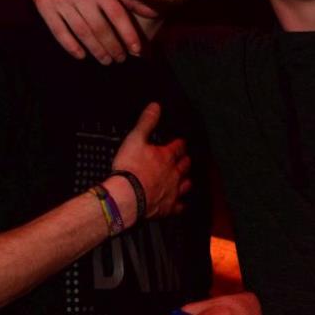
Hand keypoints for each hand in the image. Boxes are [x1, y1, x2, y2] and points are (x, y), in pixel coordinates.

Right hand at [32, 0, 143, 62]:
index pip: (117, 15)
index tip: (136, 50)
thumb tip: (153, 12)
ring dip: (96, 50)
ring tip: (106, 60)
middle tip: (120, 59)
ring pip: (82, 33)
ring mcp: (61, 1)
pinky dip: (72, 47)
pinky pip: (60, 33)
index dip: (128, 34)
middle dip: (113, 47)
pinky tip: (82, 55)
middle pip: (100, 28)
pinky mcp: (46, 7)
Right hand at [106, 103, 190, 221]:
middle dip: (185, 161)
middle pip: (184, 166)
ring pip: (185, 184)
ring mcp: (172, 191)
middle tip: (185, 159)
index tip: (180, 143)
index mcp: (166, 156)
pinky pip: (179, 206)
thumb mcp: (135, 139)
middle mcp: (173, 173)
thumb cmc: (130, 168)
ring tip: (186, 179)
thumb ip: (146, 122)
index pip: (178, 147)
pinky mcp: (168, 207)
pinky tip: (181, 204)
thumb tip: (155, 106)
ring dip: (186, 180)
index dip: (180, 144)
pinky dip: (181, 204)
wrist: (127, 196)